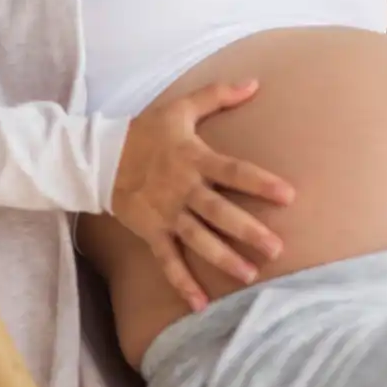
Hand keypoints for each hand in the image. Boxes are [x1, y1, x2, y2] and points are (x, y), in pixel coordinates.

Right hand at [110, 79, 295, 310]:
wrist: (98, 156)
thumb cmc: (146, 131)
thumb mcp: (180, 107)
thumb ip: (218, 95)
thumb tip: (255, 82)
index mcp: (193, 158)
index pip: (232, 171)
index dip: (260, 182)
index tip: (288, 195)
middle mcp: (182, 188)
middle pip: (219, 212)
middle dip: (247, 231)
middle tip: (277, 248)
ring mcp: (166, 213)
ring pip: (198, 240)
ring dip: (223, 258)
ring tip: (250, 275)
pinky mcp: (151, 231)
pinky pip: (168, 261)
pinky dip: (182, 283)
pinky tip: (201, 304)